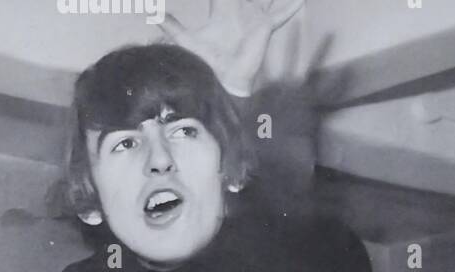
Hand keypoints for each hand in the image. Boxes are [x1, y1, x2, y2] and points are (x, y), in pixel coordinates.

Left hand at [159, 0, 304, 97]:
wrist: (224, 80)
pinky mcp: (266, 26)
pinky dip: (290, 7)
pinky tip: (300, 0)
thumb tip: (153, 15)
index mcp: (223, 9)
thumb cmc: (207, 61)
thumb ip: (173, 27)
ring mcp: (254, 17)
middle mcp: (240, 10)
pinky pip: (282, 14)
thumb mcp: (187, 40)